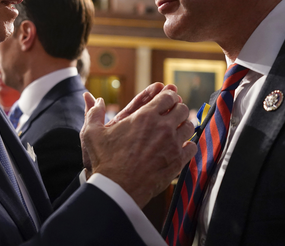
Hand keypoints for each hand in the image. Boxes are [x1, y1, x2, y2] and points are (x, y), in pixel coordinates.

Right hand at [80, 88, 196, 207]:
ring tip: (176, 130)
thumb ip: (93, 113)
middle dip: (178, 109)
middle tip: (172, 114)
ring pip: (190, 126)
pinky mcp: (178, 162)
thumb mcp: (92, 133)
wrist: (117, 188)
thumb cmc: (104, 160)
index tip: (167, 100)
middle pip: (182, 109)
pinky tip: (180, 147)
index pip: (168, 96)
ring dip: (184, 126)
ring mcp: (173, 145)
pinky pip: (192, 147)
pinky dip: (188, 145)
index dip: (169, 96)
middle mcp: (163, 128)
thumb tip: (94, 100)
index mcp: (145, 116)